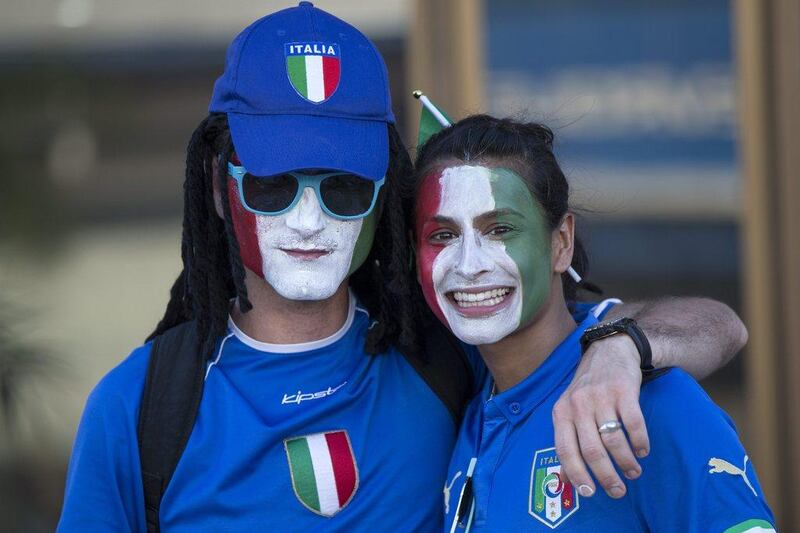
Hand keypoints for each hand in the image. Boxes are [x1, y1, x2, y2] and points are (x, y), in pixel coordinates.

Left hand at [552, 334, 649, 498]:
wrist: (608, 352)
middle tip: (618, 491)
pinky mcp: (624, 391)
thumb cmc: (587, 390)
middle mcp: (578, 405)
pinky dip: (640, 442)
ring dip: (626, 462)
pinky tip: (643, 450)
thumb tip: (565, 481)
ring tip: (634, 472)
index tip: (589, 493)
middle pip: (592, 451)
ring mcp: (601, 397)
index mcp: (561, 413)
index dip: (576, 475)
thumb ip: (567, 443)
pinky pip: (634, 424)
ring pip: (614, 440)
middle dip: (606, 476)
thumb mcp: (569, 411)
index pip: (565, 450)